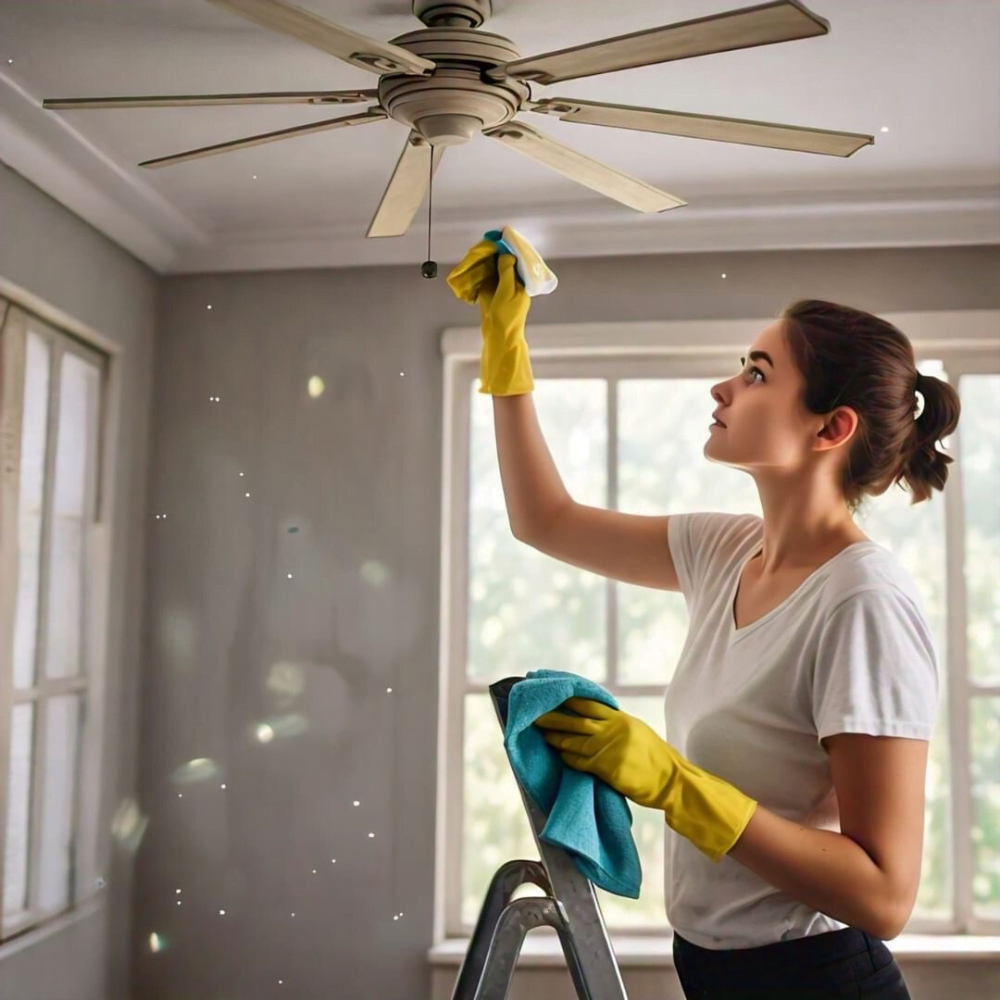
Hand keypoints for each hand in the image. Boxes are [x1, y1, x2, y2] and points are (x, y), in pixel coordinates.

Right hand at [447, 239, 532, 395]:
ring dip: (483, 261)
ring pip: (492, 268)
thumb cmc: (507, 317)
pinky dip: (478, 272)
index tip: (498, 236)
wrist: (498, 338)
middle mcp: (512, 282)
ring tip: (475, 253)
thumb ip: (507, 272)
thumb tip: (507, 254)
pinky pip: (484, 277)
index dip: (507, 247)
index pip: (516, 258)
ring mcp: (500, 287)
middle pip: (502, 261)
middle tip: (482, 244)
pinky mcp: (489, 293)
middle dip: (493, 252)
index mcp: (521, 282)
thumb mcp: (508, 292)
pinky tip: (471, 265)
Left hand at [534, 697, 757, 861]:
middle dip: (553, 716)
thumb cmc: (654, 757)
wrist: (672, 779)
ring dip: (556, 738)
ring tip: (541, 734)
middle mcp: (614, 729)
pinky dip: (568, 758)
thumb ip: (614, 724)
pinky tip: (559, 755)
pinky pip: (581, 762)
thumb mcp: (636, 731)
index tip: (549, 689)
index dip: (566, 696)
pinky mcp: (608, 768)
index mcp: (620, 718)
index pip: (587, 702)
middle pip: (576, 720)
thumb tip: (591, 719)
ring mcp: (610, 748)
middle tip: (534, 714)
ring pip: (575, 741)